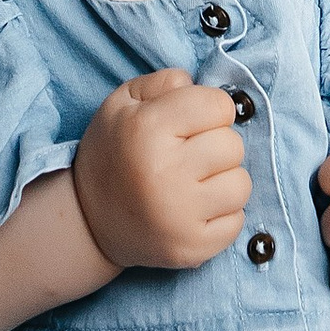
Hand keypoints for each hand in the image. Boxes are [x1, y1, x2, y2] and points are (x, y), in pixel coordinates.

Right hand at [73, 70, 250, 273]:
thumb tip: (202, 84)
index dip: (209, 109)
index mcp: (148, 129)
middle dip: (216, 144)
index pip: (220, 105)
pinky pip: (237, 221)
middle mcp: (166, 173)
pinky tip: (195, 209)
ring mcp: (180, 216)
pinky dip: (222, 214)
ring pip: (241, 184)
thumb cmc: (113, 153)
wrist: (88, 221)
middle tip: (189, 155)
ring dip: (223, 180)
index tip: (191, 121)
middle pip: (233, 145)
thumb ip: (165, 82)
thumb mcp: (122, 103)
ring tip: (195, 183)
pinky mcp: (191, 249)